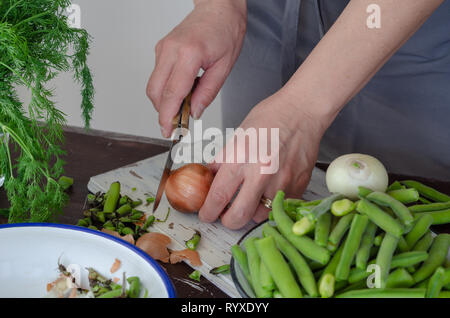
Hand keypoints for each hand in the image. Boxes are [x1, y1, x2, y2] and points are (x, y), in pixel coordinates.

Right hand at [146, 0, 246, 137]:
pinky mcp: (161, 49)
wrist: (219, 8)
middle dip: (163, 112)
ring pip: (154, 85)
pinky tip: (183, 90)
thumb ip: (207, 93)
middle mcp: (170, 50)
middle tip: (177, 124)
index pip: (172, 93)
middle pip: (155, 91)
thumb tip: (194, 112)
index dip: (167, 116)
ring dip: (165, 101)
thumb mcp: (224, 67)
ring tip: (185, 105)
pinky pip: (158, 76)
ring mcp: (163, 48)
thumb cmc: (226, 31)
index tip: (168, 131)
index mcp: (189, 54)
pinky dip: (167, 89)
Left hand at [198, 91, 328, 228]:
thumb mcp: (238, 135)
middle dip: (228, 221)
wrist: (303, 111)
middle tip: (225, 215)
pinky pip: (281, 207)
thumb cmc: (272, 117)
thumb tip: (210, 177)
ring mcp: (282, 182)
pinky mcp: (298, 186)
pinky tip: (268, 192)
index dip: (208, 211)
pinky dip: (271, 205)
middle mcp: (261, 173)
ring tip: (249, 200)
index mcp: (241, 158)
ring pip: (261, 216)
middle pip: (239, 216)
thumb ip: (224, 160)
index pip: (218, 196)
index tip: (206, 214)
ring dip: (251, 213)